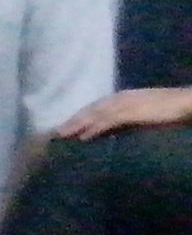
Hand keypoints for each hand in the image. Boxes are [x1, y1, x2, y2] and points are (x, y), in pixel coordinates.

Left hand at [54, 87, 191, 140]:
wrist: (187, 104)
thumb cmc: (168, 111)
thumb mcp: (142, 116)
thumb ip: (126, 122)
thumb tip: (111, 133)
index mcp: (124, 97)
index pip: (96, 106)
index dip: (80, 116)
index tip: (66, 126)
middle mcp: (122, 98)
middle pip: (91, 109)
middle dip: (73, 120)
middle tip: (55, 133)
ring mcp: (127, 104)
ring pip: (95, 114)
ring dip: (77, 125)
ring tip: (62, 136)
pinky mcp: (133, 112)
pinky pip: (109, 121)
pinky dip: (95, 128)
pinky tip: (84, 137)